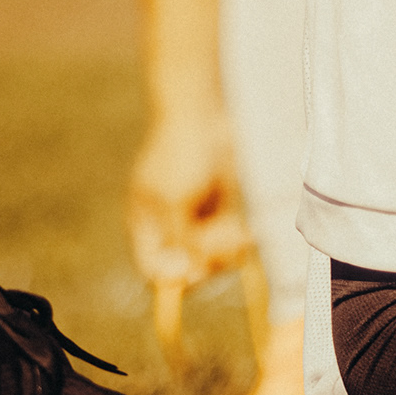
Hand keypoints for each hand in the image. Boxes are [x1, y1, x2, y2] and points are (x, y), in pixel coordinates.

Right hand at [128, 111, 251, 346]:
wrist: (205, 116)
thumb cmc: (181, 154)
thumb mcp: (176, 199)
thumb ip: (181, 238)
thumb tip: (186, 275)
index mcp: (146, 226)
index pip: (154, 268)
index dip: (173, 278)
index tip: (196, 271)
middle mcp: (169, 227)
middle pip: (186, 266)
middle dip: (207, 263)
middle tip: (228, 252)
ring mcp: (194, 218)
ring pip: (211, 254)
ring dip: (226, 252)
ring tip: (240, 236)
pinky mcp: (219, 207)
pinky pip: (228, 237)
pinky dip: (238, 240)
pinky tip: (248, 235)